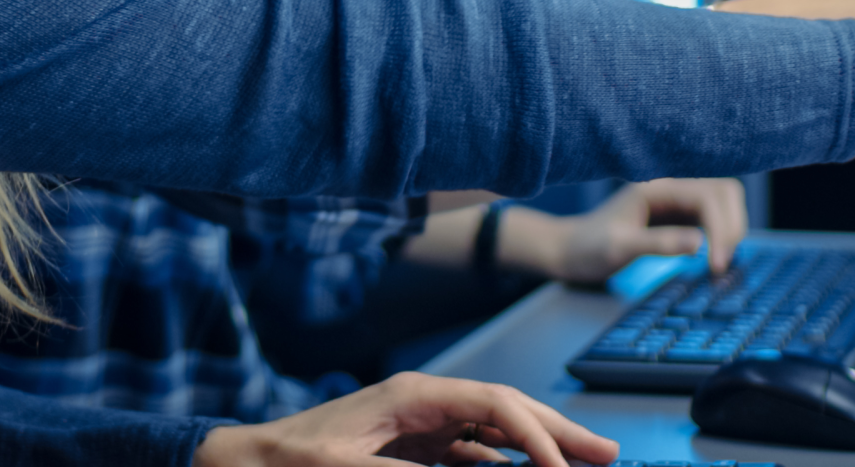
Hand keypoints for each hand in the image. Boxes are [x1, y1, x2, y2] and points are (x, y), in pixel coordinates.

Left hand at [193, 371, 618, 466]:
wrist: (247, 461)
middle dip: (558, 431)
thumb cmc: (289, 460)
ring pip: (497, 433)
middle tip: (607, 453)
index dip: (535, 437)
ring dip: (540, 449)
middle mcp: (425, 403)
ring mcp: (422, 425)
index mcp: (414, 396)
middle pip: (507, 411)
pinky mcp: (414, 448)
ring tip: (586, 463)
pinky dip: (506, 465)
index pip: (494, 405)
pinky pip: (474, 455)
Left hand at [505, 178, 748, 281]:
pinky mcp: (678, 215)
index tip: (716, 265)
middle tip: (720, 267)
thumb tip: (700, 244)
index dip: (720, 229)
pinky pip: (712, 218)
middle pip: (725, 192)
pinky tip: (713, 259)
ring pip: (723, 204)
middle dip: (731, 227)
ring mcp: (676, 200)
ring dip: (730, 231)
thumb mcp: (619, 248)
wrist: (569, 252)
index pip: (708, 197)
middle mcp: (671, 187)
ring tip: (718, 266)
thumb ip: (658, 244)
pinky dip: (721, 236)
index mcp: (657, 187)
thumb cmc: (588, 248)